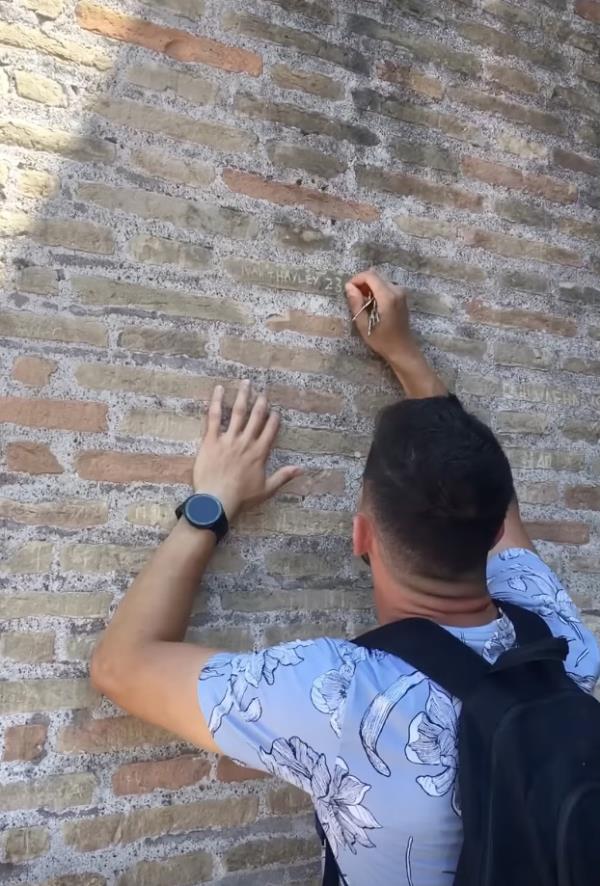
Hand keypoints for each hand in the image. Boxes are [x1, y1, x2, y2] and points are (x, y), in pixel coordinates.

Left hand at [192, 380, 301, 519]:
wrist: (218, 500)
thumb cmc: (241, 497)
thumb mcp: (266, 489)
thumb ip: (283, 476)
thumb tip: (301, 469)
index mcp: (259, 453)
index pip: (270, 430)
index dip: (274, 419)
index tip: (275, 411)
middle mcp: (246, 442)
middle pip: (256, 417)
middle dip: (261, 403)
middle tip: (263, 392)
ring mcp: (229, 439)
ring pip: (238, 412)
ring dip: (243, 396)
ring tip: (246, 383)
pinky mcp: (211, 440)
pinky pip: (214, 417)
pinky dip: (216, 402)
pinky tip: (219, 389)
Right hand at [345, 268, 418, 368]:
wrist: (402, 349)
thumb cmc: (382, 340)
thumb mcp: (364, 324)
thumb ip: (356, 303)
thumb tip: (348, 286)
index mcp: (387, 297)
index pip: (370, 276)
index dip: (356, 279)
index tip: (348, 290)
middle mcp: (396, 290)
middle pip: (375, 276)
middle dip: (362, 283)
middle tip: (353, 297)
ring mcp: (401, 293)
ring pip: (380, 280)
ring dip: (369, 287)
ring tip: (362, 302)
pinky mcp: (402, 296)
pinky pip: (386, 286)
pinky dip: (376, 291)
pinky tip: (372, 304)